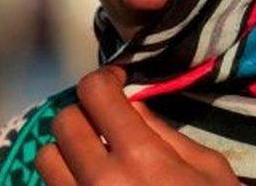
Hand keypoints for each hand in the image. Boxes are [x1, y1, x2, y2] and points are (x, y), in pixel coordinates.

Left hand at [35, 67, 238, 184]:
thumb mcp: (210, 171)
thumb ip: (167, 135)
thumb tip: (133, 106)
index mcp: (140, 157)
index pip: (95, 94)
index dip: (104, 79)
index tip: (118, 83)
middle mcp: (99, 180)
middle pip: (63, 123)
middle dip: (85, 115)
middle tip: (107, 123)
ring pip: (45, 159)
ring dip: (68, 152)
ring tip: (94, 159)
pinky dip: (67, 183)